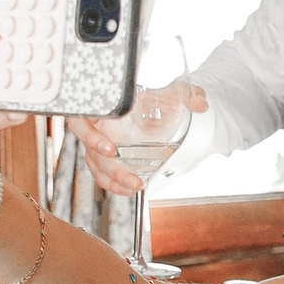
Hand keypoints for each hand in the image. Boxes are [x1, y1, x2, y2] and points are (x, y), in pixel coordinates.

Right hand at [67, 83, 209, 196]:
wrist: (154, 105)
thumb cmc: (153, 96)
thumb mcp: (170, 93)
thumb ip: (186, 94)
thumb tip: (201, 103)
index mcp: (102, 104)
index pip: (81, 118)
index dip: (89, 135)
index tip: (109, 149)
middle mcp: (96, 123)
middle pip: (88, 146)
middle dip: (106, 164)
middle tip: (128, 175)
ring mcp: (97, 141)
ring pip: (95, 163)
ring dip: (112, 178)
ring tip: (135, 186)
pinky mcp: (104, 156)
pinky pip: (102, 173)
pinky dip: (114, 183)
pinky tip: (129, 190)